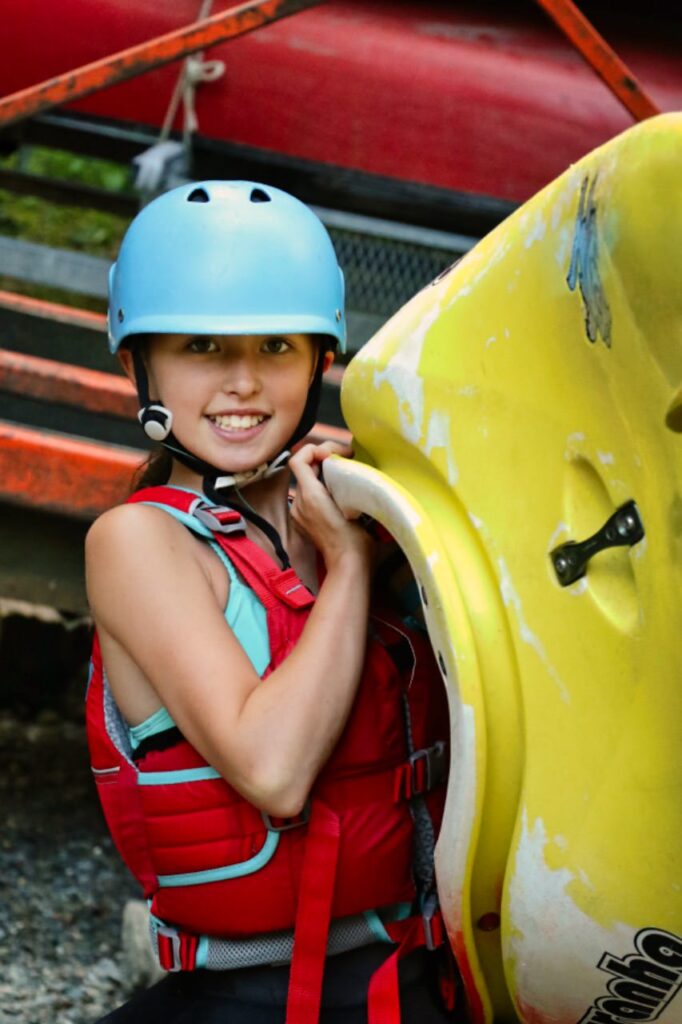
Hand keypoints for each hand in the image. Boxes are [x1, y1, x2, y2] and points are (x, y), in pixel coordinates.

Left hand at [288, 442, 372, 568]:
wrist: (348, 564)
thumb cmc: (356, 536)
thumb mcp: (353, 500)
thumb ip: (342, 477)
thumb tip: (340, 462)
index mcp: (310, 495)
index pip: (298, 458)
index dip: (315, 449)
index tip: (336, 454)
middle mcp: (299, 503)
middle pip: (304, 469)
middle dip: (323, 460)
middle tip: (346, 460)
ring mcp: (299, 515)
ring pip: (306, 483)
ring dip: (322, 475)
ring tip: (344, 475)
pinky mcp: (303, 523)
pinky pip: (308, 498)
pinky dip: (319, 490)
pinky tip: (337, 494)